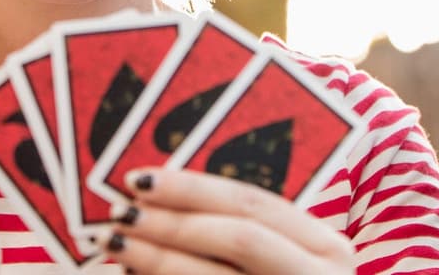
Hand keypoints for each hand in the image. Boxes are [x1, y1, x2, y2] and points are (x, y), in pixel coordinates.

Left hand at [102, 168, 356, 272]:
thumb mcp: (275, 259)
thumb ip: (230, 231)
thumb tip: (151, 199)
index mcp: (324, 246)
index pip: (252, 202)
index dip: (192, 188)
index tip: (137, 179)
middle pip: (239, 237)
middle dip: (173, 223)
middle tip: (119, 213)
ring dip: (158, 259)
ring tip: (114, 243)